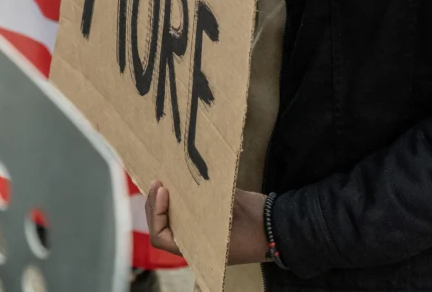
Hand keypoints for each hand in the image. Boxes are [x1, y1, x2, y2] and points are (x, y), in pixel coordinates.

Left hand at [146, 181, 270, 265]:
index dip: (157, 214)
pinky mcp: (204, 219)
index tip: (163, 192)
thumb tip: (182, 188)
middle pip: (160, 226)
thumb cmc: (253, 225)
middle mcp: (192, 241)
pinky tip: (174, 184)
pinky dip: (174, 199)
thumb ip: (203, 204)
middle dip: (154, 205)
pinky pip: (182, 211)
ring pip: (168, 219)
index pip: (161, 237)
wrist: (277, 225)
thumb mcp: (227, 214)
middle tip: (157, 182)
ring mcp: (197, 230)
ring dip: (160, 202)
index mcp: (195, 249)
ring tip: (161, 182)